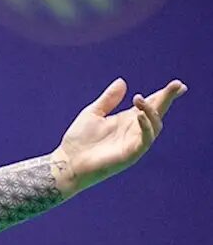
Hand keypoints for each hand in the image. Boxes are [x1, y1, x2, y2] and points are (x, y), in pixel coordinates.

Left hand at [52, 77, 186, 196]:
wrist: (67, 162)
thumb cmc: (79, 140)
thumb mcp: (93, 113)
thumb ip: (108, 99)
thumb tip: (122, 81)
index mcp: (126, 120)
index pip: (150, 105)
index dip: (163, 95)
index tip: (177, 85)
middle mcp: (134, 130)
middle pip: (157, 112)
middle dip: (167, 99)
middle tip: (177, 85)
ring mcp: (134, 143)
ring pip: (155, 125)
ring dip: (151, 110)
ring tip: (139, 99)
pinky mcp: (131, 155)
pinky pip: (145, 140)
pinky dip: (146, 127)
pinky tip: (138, 115)